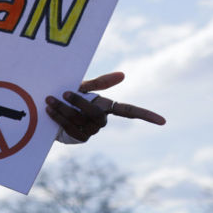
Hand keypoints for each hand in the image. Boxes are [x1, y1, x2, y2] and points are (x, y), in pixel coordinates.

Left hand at [46, 72, 165, 142]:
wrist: (49, 108)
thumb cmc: (68, 95)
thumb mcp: (81, 86)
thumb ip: (99, 83)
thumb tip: (123, 74)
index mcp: (106, 106)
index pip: (130, 112)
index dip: (146, 115)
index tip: (163, 121)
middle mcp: (102, 120)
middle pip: (95, 114)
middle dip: (79, 103)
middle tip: (63, 93)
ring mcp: (92, 131)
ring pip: (80, 121)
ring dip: (63, 110)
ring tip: (49, 100)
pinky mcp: (80, 138)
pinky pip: (71, 129)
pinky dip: (59, 118)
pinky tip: (49, 111)